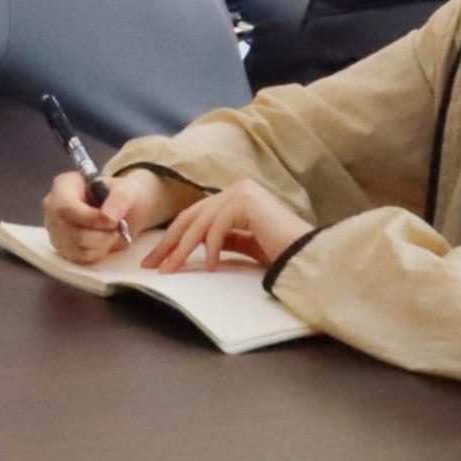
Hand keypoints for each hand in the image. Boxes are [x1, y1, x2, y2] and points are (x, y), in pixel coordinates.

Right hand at [43, 169, 193, 263]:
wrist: (125, 207)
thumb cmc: (127, 194)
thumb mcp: (129, 191)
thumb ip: (120, 199)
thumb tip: (110, 215)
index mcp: (63, 186)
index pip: (67, 207)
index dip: (90, 219)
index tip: (114, 221)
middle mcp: (52, 207)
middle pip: (73, 232)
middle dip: (102, 234)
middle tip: (118, 226)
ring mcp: (54, 229)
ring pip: (78, 248)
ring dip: (102, 245)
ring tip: (112, 233)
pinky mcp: (62, 247)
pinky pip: (80, 260)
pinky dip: (98, 254)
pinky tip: (105, 242)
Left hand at [136, 180, 310, 276]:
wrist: (310, 255)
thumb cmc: (280, 253)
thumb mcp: (243, 244)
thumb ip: (221, 238)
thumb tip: (191, 247)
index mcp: (234, 197)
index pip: (194, 217)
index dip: (172, 239)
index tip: (155, 260)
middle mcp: (236, 190)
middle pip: (191, 218)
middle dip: (168, 244)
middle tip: (151, 265)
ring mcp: (241, 193)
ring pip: (199, 224)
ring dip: (181, 250)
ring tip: (169, 271)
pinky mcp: (247, 203)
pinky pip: (218, 228)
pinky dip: (210, 249)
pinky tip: (208, 267)